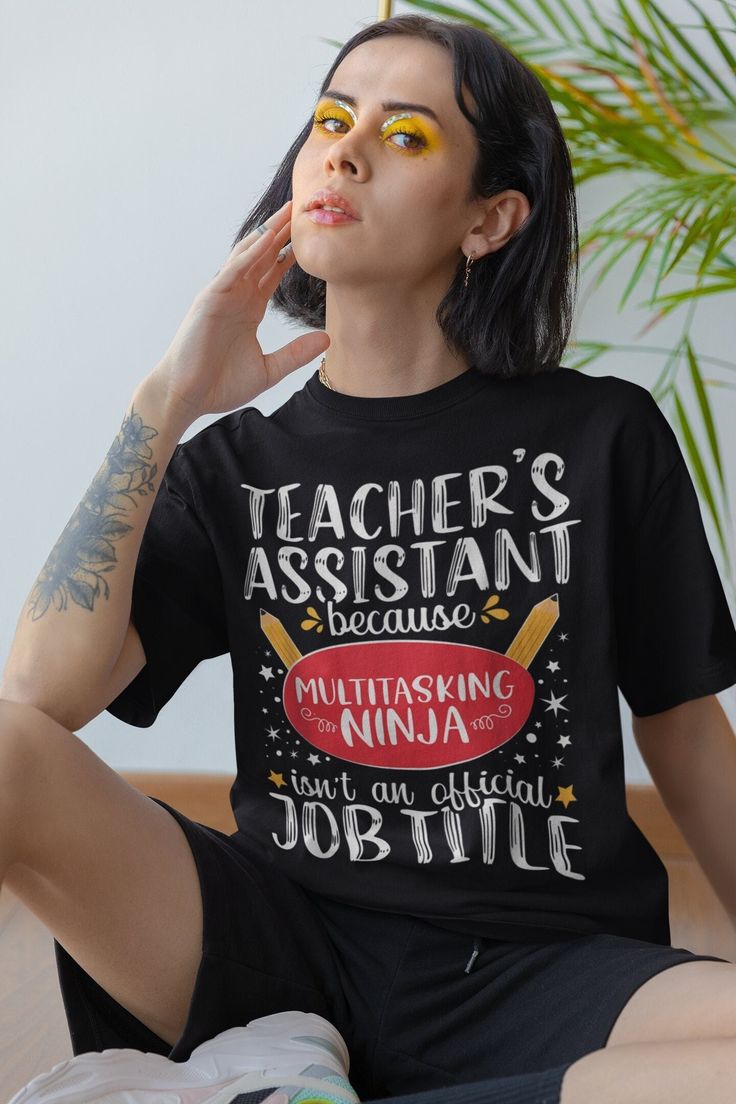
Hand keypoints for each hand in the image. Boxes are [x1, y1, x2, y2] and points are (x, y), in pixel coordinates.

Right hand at [147, 199, 328, 421]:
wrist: (188, 397)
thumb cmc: (220, 385)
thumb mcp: (268, 370)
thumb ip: (296, 354)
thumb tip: (327, 339)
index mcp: (249, 309)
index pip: (273, 272)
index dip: (291, 253)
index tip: (313, 237)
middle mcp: (236, 296)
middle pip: (262, 255)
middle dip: (282, 232)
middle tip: (304, 208)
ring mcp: (222, 295)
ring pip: (247, 255)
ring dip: (267, 232)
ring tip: (288, 212)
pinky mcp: (209, 300)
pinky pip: (232, 270)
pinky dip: (249, 254)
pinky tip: (267, 238)